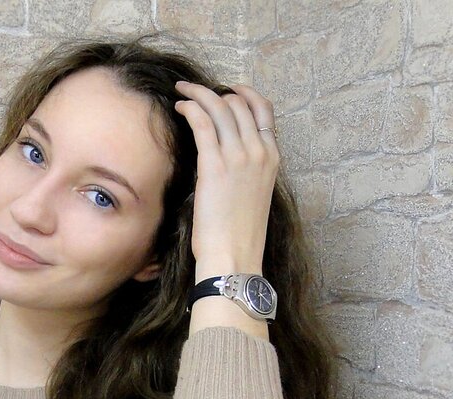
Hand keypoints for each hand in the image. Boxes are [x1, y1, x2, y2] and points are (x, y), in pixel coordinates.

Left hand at [173, 82, 279, 279]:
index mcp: (272, 158)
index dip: (243, 94)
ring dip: (198, 93)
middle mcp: (259, 151)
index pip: (263, 111)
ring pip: (219, 107)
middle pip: (239, 103)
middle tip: (193, 89)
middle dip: (214, 91)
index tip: (225, 90)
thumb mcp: (253, 193)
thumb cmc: (239, 232)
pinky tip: (180, 108)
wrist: (234, 254)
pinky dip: (191, 108)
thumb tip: (225, 155)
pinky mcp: (215, 165)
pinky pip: (203, 122)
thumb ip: (246, 169)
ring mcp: (239, 156)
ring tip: (182, 91)